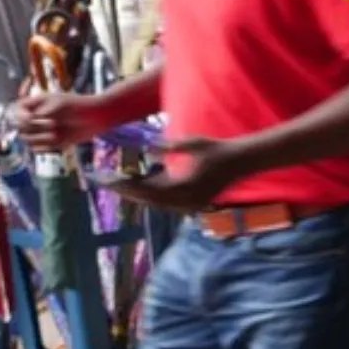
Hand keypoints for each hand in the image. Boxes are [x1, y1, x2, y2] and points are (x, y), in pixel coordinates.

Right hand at [15, 92, 97, 151]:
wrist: (96, 118)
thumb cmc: (79, 106)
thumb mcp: (60, 105)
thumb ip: (43, 112)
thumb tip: (30, 120)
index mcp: (36, 104)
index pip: (17, 109)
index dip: (20, 115)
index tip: (31, 118)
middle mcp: (36, 118)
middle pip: (19, 127)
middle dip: (33, 128)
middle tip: (52, 124)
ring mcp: (42, 131)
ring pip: (27, 139)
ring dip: (40, 138)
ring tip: (56, 134)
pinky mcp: (50, 143)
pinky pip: (37, 150)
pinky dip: (45, 147)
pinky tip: (58, 141)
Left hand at [112, 136, 242, 213]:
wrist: (242, 162)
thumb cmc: (219, 150)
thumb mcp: (194, 144)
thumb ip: (170, 148)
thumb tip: (148, 150)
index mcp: (185, 187)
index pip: (149, 190)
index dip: (127, 185)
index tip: (110, 179)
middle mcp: (186, 200)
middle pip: (149, 200)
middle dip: (127, 191)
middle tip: (107, 183)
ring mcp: (190, 204)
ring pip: (157, 204)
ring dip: (139, 195)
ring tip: (119, 185)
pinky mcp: (193, 204)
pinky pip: (167, 203)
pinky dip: (153, 196)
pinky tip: (142, 188)